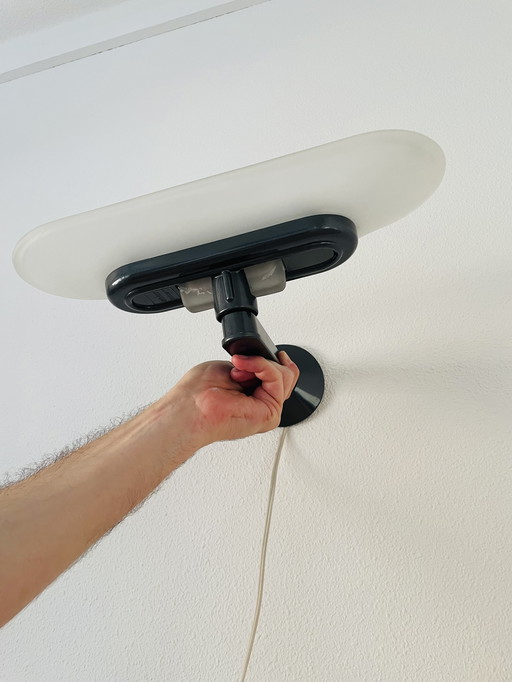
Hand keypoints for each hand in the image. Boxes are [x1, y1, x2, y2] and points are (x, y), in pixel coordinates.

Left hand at [167, 351, 298, 448]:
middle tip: (239, 364)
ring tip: (236, 370)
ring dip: (259, 363)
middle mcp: (261, 404)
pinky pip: (277, 378)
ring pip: (284, 375)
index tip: (263, 350)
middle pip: (286, 375)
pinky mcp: (270, 413)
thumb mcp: (230, 368)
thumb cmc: (198, 393)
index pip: (277, 375)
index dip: (274, 359)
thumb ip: (251, 366)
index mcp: (251, 396)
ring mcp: (267, 409)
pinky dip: (260, 365)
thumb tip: (261, 360)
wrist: (190, 408)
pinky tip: (240, 369)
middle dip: (265, 360)